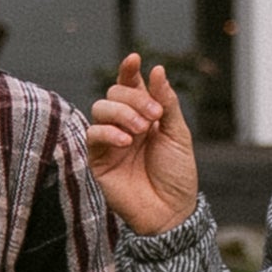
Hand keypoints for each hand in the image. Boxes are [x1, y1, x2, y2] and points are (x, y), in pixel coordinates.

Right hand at [86, 54, 199, 236]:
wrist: (170, 212)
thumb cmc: (177, 176)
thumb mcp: (178, 135)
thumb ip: (167, 103)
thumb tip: (157, 71)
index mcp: (145, 116)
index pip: (131, 86)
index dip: (129, 70)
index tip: (135, 59)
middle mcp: (125, 125)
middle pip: (115, 92)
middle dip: (134, 98)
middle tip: (154, 117)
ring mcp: (110, 141)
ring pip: (100, 108)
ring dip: (122, 112)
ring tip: (141, 130)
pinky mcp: (98, 159)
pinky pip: (93, 134)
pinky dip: (108, 132)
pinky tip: (126, 142)